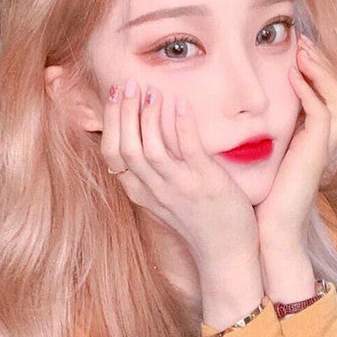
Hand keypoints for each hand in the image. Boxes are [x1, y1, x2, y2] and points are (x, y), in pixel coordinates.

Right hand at [99, 78, 258, 271]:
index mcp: (141, 192)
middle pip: (126, 148)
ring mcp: (179, 188)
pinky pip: (189, 152)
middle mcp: (155, 191)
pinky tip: (181, 106)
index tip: (115, 94)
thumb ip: (151, 171)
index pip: (112, 154)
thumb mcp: (164, 198)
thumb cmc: (198, 221)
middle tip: (128, 83)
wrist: (226, 253)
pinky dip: (181, 127)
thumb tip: (143, 134)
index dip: (110, 121)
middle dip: (123, 112)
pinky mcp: (205, 185)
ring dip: (147, 116)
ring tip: (150, 90)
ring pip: (150, 150)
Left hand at [254, 34, 336, 248]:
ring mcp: (322, 149)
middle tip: (303, 41)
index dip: (316, 71)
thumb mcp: (261, 156)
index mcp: (312, 141)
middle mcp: (323, 142)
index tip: (296, 49)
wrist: (267, 230)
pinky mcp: (315, 154)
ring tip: (303, 51)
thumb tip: (238, 108)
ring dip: (322, 73)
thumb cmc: (259, 198)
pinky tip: (294, 77)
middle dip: (324, 64)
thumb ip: (260, 131)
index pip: (327, 95)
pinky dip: (311, 92)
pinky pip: (322, 114)